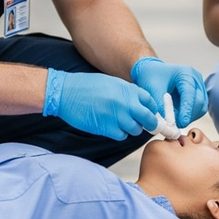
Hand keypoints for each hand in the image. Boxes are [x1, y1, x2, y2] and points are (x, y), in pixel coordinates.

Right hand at [43, 68, 158, 139]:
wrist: (67, 92)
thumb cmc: (88, 86)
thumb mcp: (113, 83)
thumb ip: (128, 94)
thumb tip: (141, 105)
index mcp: (129, 90)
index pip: (151, 102)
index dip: (151, 109)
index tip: (149, 113)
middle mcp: (126, 103)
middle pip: (148, 119)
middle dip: (149, 123)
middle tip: (146, 125)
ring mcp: (117, 116)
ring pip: (136, 129)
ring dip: (132, 128)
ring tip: (123, 123)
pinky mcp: (106, 128)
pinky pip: (121, 135)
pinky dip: (119, 133)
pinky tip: (112, 127)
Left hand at [130, 57, 207, 126]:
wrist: (151, 72)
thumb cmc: (151, 77)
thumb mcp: (152, 90)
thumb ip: (160, 106)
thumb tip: (166, 125)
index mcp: (186, 73)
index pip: (190, 94)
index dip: (186, 111)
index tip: (181, 124)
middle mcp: (196, 79)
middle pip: (199, 102)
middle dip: (188, 116)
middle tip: (174, 126)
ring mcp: (198, 87)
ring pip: (201, 108)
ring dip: (189, 117)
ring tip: (174, 120)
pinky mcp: (197, 95)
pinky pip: (198, 109)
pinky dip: (189, 116)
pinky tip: (177, 117)